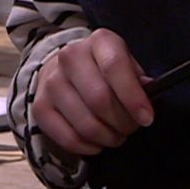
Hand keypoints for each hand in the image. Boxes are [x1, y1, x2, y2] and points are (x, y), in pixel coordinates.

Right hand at [30, 29, 153, 159]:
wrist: (65, 69)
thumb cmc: (104, 70)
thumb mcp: (126, 64)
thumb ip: (138, 79)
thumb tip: (148, 94)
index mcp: (99, 41)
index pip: (115, 66)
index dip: (132, 97)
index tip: (146, 118)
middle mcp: (70, 56)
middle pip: (100, 99)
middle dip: (122, 123)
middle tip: (131, 128)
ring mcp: (52, 81)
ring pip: (86, 123)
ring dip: (107, 137)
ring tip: (115, 135)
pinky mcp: (40, 107)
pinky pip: (68, 138)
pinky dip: (88, 147)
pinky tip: (96, 142)